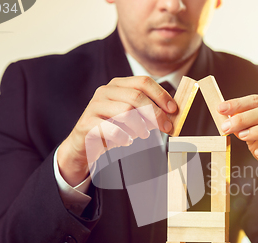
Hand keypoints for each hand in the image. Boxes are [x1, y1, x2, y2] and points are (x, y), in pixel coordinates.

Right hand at [57, 76, 176, 186]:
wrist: (85, 145)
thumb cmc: (113, 129)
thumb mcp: (133, 118)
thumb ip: (149, 113)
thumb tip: (172, 115)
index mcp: (118, 85)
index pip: (143, 82)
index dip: (161, 95)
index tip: (173, 109)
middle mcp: (105, 92)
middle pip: (136, 97)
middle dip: (155, 113)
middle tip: (166, 127)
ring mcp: (94, 106)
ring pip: (126, 111)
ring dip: (140, 126)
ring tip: (143, 134)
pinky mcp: (87, 124)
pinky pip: (112, 129)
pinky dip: (124, 137)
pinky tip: (127, 141)